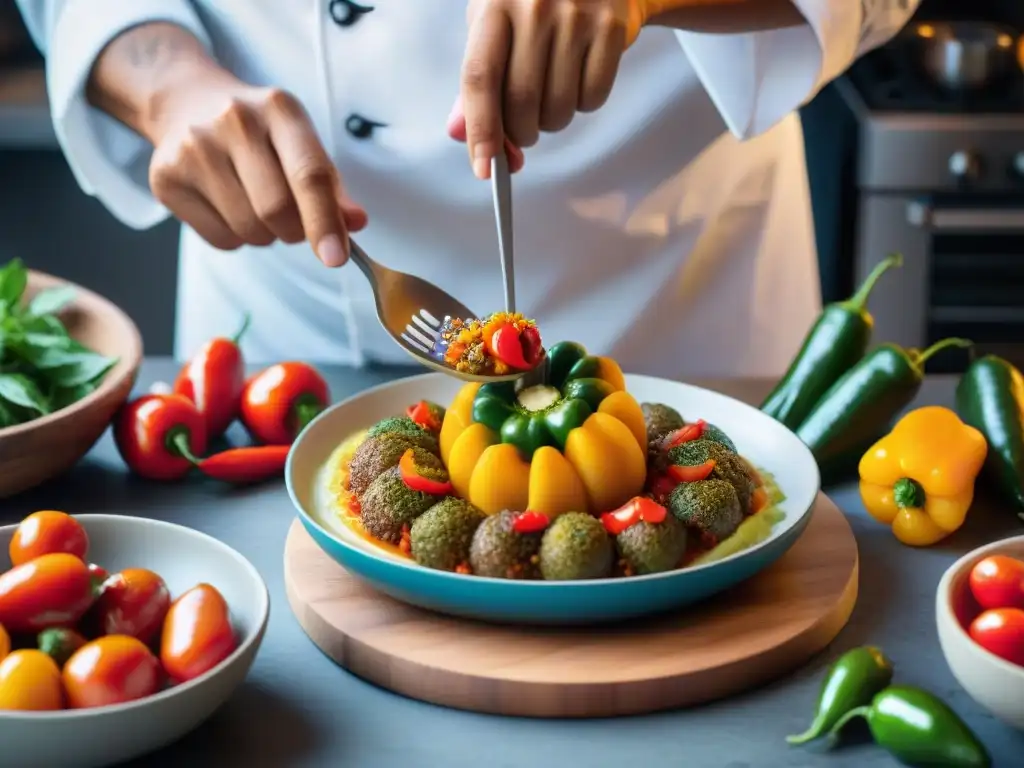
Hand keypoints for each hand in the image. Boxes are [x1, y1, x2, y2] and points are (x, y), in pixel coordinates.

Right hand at [146, 76, 365, 265]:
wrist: (187, 102)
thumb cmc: (258, 132)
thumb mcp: (300, 142)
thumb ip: (330, 185)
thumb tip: (353, 223)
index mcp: (279, 109)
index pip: (309, 174)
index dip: (324, 222)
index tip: (336, 257)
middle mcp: (234, 122)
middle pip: (276, 210)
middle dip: (295, 232)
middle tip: (294, 222)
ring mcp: (194, 149)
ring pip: (249, 230)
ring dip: (266, 235)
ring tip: (257, 206)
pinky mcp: (166, 178)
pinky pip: (221, 240)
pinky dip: (236, 238)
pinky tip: (230, 208)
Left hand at [454, 0, 643, 178]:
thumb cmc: (533, 6)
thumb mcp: (495, 26)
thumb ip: (477, 80)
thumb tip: (459, 133)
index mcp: (494, 4)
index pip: (480, 78)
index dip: (481, 129)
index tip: (483, 167)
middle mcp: (534, 6)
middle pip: (521, 102)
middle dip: (520, 134)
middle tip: (523, 130)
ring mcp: (576, 15)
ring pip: (558, 108)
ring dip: (552, 121)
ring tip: (553, 93)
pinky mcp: (611, 27)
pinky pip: (592, 98)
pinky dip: (583, 104)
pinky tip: (578, 77)